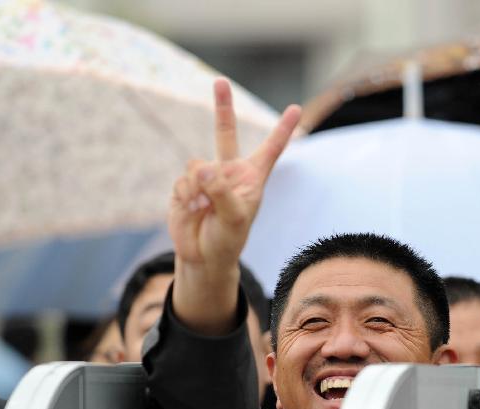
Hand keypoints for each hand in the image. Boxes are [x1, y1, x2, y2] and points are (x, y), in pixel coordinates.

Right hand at [168, 79, 299, 333]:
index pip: (270, 149)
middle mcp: (229, 171)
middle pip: (225, 132)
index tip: (296, 109)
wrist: (202, 256)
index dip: (283, 129)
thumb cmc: (227, 239)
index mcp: (251, 178)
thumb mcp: (233, 217)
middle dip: (222, 106)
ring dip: (198, 189)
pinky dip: (186, 197)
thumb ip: (221, 191)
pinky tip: (191, 210)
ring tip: (203, 209)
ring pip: (197, 166)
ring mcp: (206, 177)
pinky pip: (183, 181)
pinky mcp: (186, 186)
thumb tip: (202, 169)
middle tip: (220, 82)